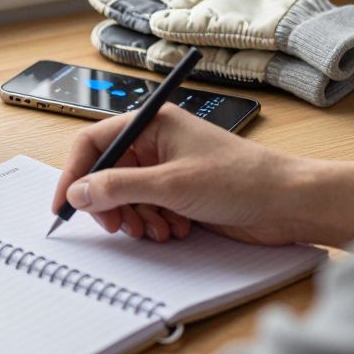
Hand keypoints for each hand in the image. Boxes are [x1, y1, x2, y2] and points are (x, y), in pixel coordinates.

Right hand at [50, 103, 353, 246]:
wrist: (288, 203)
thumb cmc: (241, 179)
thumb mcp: (171, 184)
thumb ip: (118, 188)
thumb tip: (78, 192)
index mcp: (151, 124)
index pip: (95, 142)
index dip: (76, 173)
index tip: (65, 203)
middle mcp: (156, 143)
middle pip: (107, 173)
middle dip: (110, 203)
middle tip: (117, 226)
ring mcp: (167, 168)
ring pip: (125, 195)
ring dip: (135, 217)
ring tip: (158, 228)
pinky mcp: (179, 192)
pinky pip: (146, 209)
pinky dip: (153, 223)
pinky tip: (175, 229)